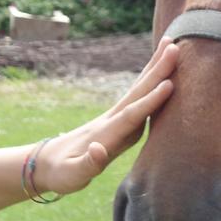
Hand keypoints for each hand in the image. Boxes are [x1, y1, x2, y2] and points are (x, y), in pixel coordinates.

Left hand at [34, 38, 177, 194]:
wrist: (45, 162)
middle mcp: (112, 120)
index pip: (131, 115)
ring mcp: (115, 118)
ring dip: (155, 68)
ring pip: (138, 89)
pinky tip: (161, 73)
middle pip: (137, 92)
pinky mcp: (118, 120)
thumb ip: (87, 164)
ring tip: (170, 45)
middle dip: (157, 71)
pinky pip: (139, 96)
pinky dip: (151, 81)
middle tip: (175, 47)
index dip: (150, 101)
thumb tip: (98, 149)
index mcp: (105, 134)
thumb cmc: (61, 173)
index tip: (169, 84)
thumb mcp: (71, 175)